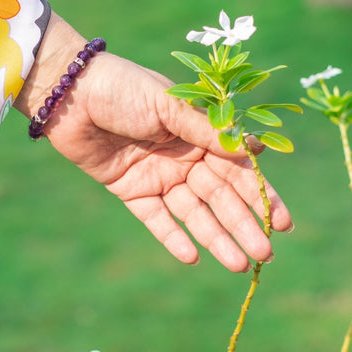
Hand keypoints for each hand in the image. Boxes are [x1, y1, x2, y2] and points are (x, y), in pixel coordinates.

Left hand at [15, 15, 291, 271]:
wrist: (70, 93)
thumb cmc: (123, 88)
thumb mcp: (170, 104)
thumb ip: (207, 130)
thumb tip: (255, 148)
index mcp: (199, 133)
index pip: (237, 170)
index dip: (260, 195)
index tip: (281, 222)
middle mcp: (183, 157)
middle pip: (219, 197)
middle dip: (242, 224)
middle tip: (264, 254)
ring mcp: (159, 176)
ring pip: (193, 213)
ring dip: (215, 237)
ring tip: (237, 264)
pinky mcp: (131, 191)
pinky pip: (156, 220)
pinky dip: (173, 238)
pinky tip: (192, 259)